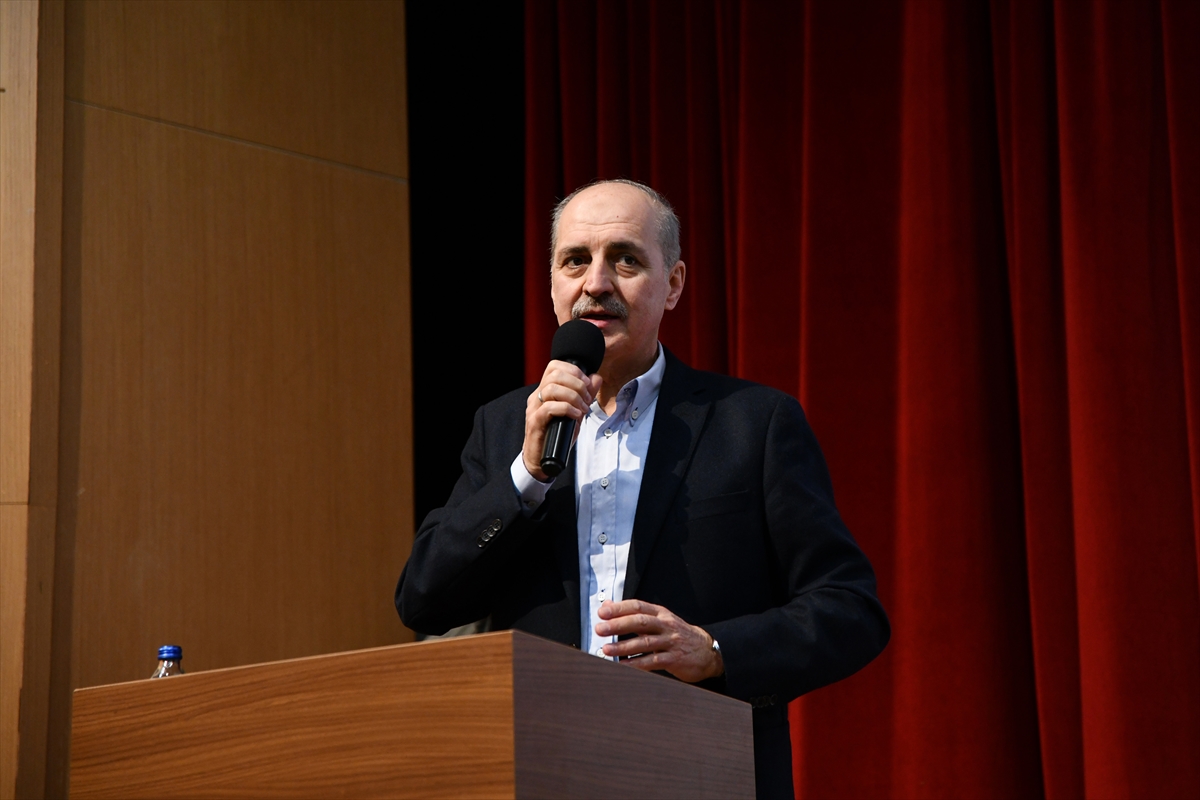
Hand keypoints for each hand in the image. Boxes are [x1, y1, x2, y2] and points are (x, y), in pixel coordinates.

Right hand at [522, 361, 602, 480]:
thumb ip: (586, 394)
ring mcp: (534, 409)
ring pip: (552, 389)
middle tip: (587, 399)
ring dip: (573, 396)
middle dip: (577, 384)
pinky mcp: (535, 422)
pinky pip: (549, 408)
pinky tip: (576, 416)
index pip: (554, 366)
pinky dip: (567, 409)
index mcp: (545, 390)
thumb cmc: (558, 435)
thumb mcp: (576, 411)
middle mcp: (537, 396)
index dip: (573, 370)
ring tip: (583, 409)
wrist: (543, 460)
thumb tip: (596, 377)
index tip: (587, 383)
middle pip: (555, 374)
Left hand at [596, 599, 724, 682]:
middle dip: (618, 625)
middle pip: (640, 622)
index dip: (619, 608)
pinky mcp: (674, 659)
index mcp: (660, 613)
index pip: (638, 606)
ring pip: (645, 642)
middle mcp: (665, 625)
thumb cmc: (678, 634)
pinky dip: (637, 664)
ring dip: (624, 647)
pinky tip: (623, 666)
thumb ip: (633, 614)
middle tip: (601, 629)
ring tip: (607, 650)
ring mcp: (671, 642)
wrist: (707, 651)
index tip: (602, 613)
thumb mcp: (659, 620)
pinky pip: (653, 661)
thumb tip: (608, 606)